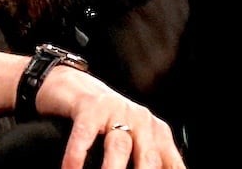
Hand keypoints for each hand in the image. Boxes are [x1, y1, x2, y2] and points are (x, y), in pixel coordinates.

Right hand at [38, 65, 185, 168]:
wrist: (70, 82)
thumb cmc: (103, 118)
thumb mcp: (132, 139)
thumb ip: (143, 159)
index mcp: (156, 132)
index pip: (170, 164)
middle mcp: (141, 120)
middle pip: (149, 159)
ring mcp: (116, 111)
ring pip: (120, 148)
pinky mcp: (90, 106)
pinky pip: (85, 136)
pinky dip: (77, 157)